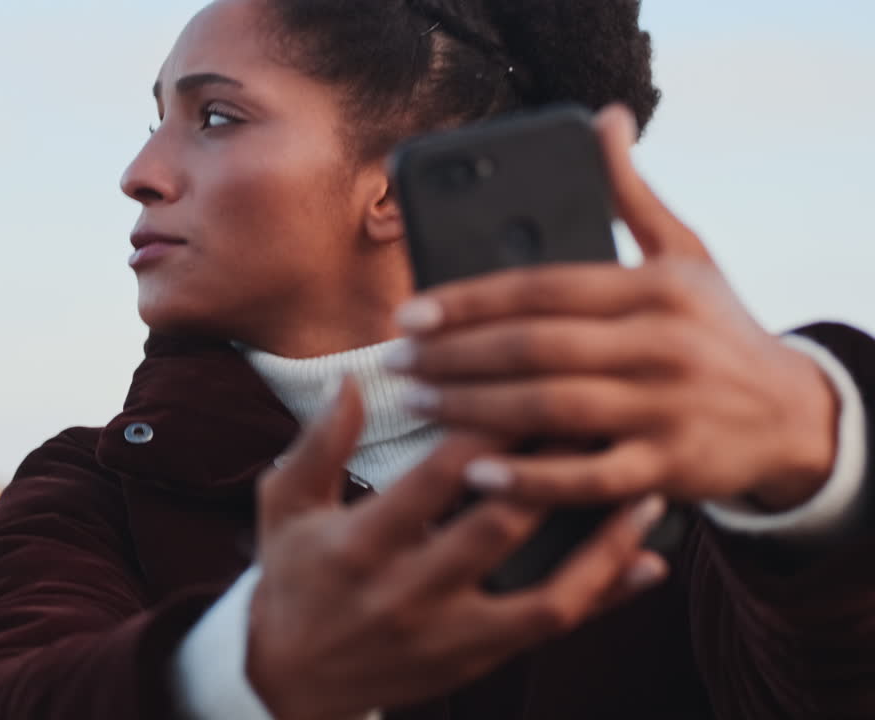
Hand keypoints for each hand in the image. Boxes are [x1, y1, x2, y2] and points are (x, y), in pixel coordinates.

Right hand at [247, 377, 667, 719]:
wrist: (291, 681)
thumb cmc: (293, 577)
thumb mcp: (285, 506)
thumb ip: (319, 443)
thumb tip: (354, 378)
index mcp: (361, 545)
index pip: (438, 476)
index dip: (491, 424)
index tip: (534, 375)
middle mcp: (410, 594)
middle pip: (502, 525)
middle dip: (558, 466)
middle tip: (606, 413)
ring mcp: (451, 635)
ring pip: (549, 592)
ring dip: (603, 541)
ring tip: (646, 487)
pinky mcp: (478, 661)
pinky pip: (553, 629)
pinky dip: (606, 596)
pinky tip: (648, 561)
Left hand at [387, 105, 838, 511]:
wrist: (792, 415)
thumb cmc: (717, 328)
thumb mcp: (687, 254)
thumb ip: (632, 194)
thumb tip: (606, 118)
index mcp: (654, 289)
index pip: (543, 289)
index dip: (468, 301)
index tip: (408, 313)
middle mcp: (661, 345)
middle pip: (536, 348)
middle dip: (454, 356)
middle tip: (396, 362)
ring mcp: (666, 410)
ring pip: (551, 409)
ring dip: (473, 409)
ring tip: (417, 402)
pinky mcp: (669, 468)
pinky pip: (587, 478)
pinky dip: (528, 479)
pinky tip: (474, 474)